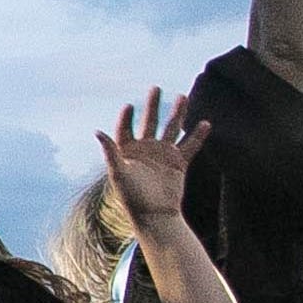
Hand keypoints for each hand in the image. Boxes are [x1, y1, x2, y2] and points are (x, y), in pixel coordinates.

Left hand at [98, 87, 210, 231]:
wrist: (155, 214)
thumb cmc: (132, 196)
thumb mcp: (118, 172)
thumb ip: (110, 151)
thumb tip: (97, 131)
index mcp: (127, 151)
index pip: (126, 129)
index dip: (127, 118)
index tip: (129, 106)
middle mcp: (145, 149)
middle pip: (150, 122)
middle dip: (152, 105)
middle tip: (155, 87)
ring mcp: (163, 154)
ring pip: (172, 128)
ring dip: (178, 113)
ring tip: (183, 96)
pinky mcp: (178, 162)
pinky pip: (190, 145)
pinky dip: (198, 134)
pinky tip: (205, 122)